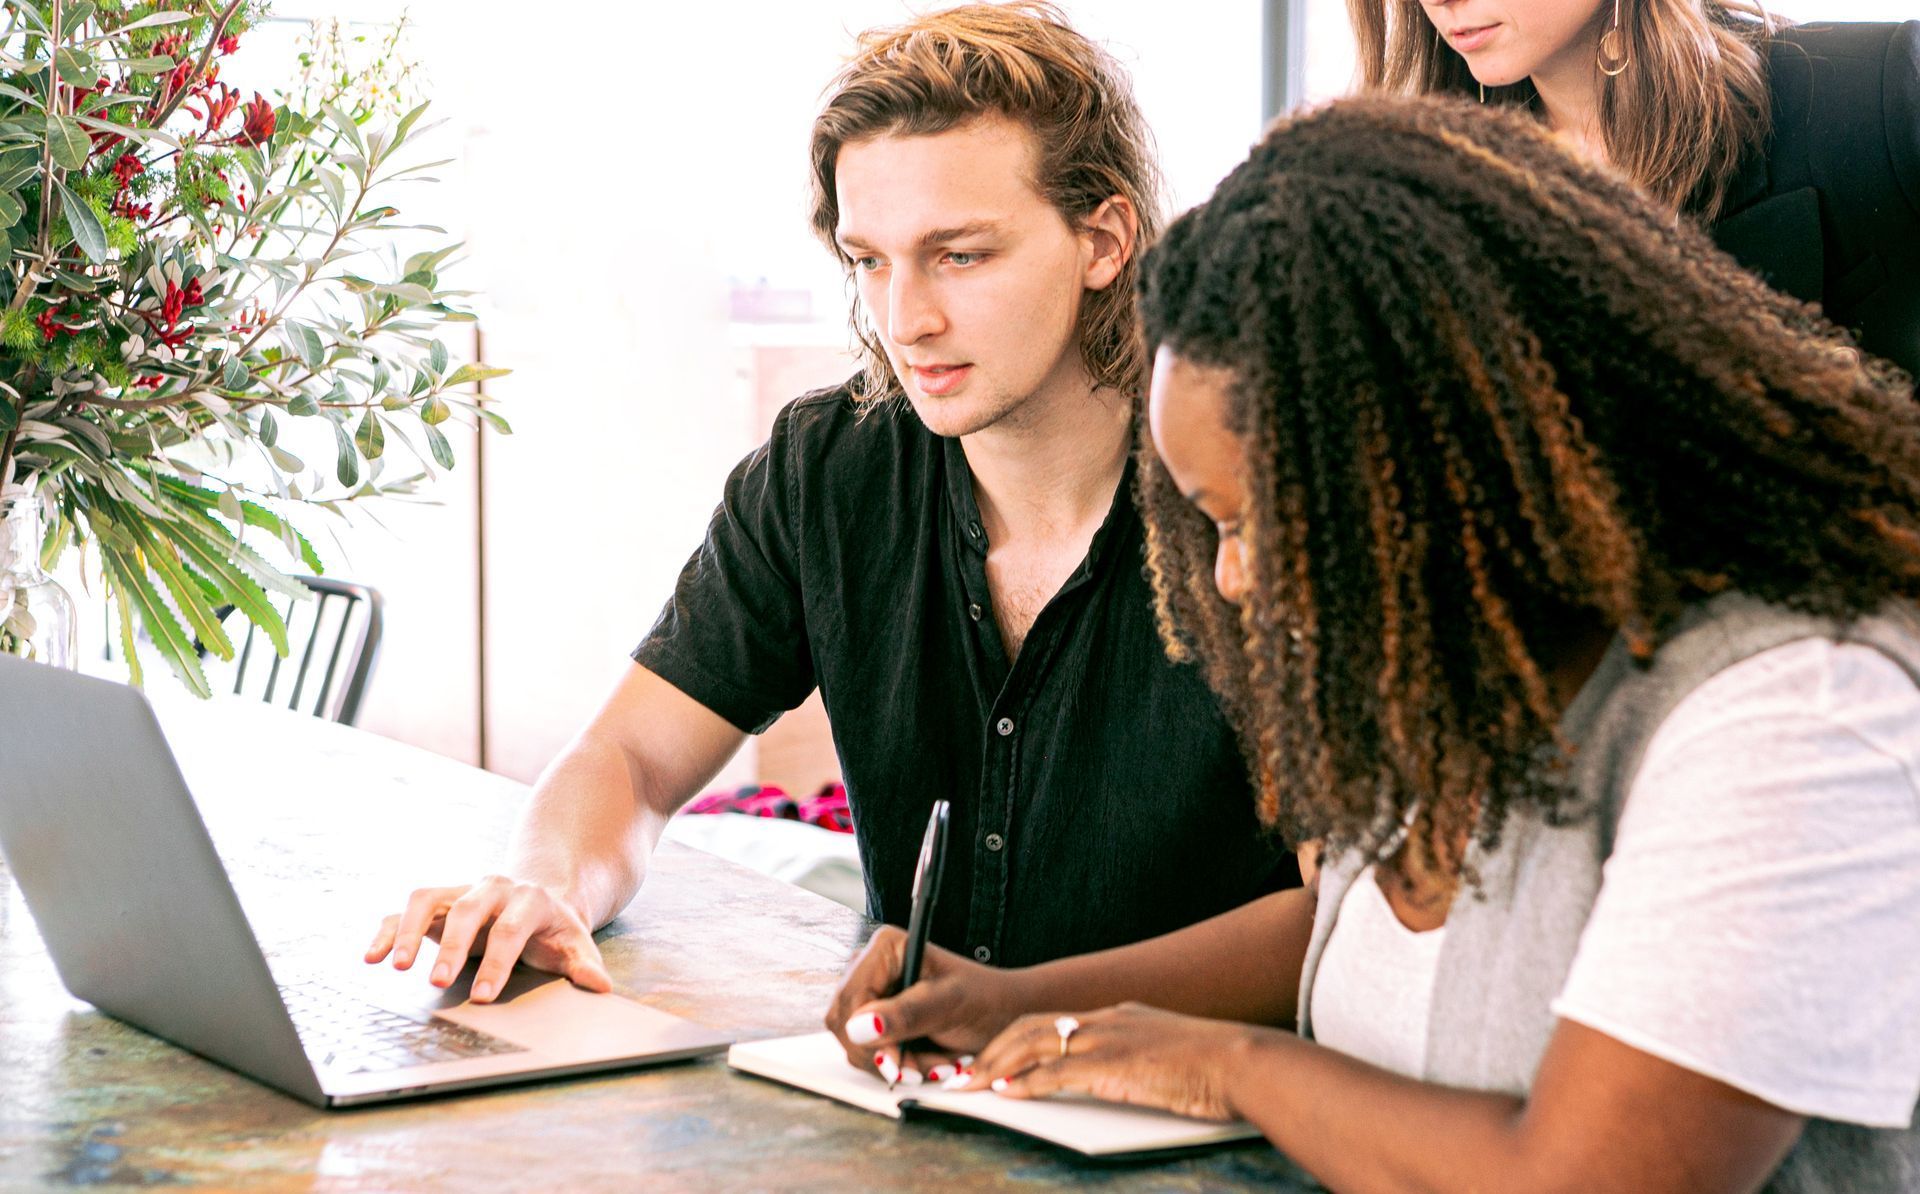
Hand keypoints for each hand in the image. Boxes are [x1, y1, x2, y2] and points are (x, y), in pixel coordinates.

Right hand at [363, 875, 611, 1003]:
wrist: (539, 899)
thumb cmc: (555, 930)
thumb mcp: (576, 945)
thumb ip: (586, 966)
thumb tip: (601, 987)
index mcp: (530, 899)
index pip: (511, 929)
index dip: (496, 962)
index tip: (482, 996)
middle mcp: (492, 888)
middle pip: (468, 912)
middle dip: (452, 947)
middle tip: (437, 982)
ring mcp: (462, 892)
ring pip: (429, 900)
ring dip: (411, 932)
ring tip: (396, 967)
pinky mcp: (438, 902)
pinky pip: (406, 910)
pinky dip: (388, 930)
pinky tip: (372, 956)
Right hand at [825, 925, 1028, 1086]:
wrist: (1003, 1014)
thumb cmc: (984, 999)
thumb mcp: (950, 1005)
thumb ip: (906, 1014)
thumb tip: (859, 1026)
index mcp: (885, 947)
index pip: (850, 998)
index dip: (865, 1035)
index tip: (894, 1062)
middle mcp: (870, 967)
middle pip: (844, 1023)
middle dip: (884, 1054)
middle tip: (924, 1069)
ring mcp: (870, 994)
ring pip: (854, 1044)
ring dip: (895, 1063)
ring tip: (937, 1064)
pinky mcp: (875, 1019)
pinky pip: (867, 1052)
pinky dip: (897, 1066)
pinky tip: (927, 1062)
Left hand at [964, 1002, 1251, 1121]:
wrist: (1244, 1062)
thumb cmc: (1217, 1066)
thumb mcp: (1166, 1055)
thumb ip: (1136, 1061)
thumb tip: (1120, 1078)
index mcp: (1119, 1016)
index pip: (1053, 1021)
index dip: (1017, 1039)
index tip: (994, 1058)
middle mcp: (1107, 1020)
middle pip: (1032, 1026)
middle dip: (994, 1049)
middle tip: (966, 1072)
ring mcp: (1109, 1040)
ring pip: (1034, 1043)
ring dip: (997, 1065)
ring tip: (971, 1085)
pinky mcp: (1113, 1065)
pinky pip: (1056, 1072)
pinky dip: (1026, 1082)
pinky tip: (1006, 1094)